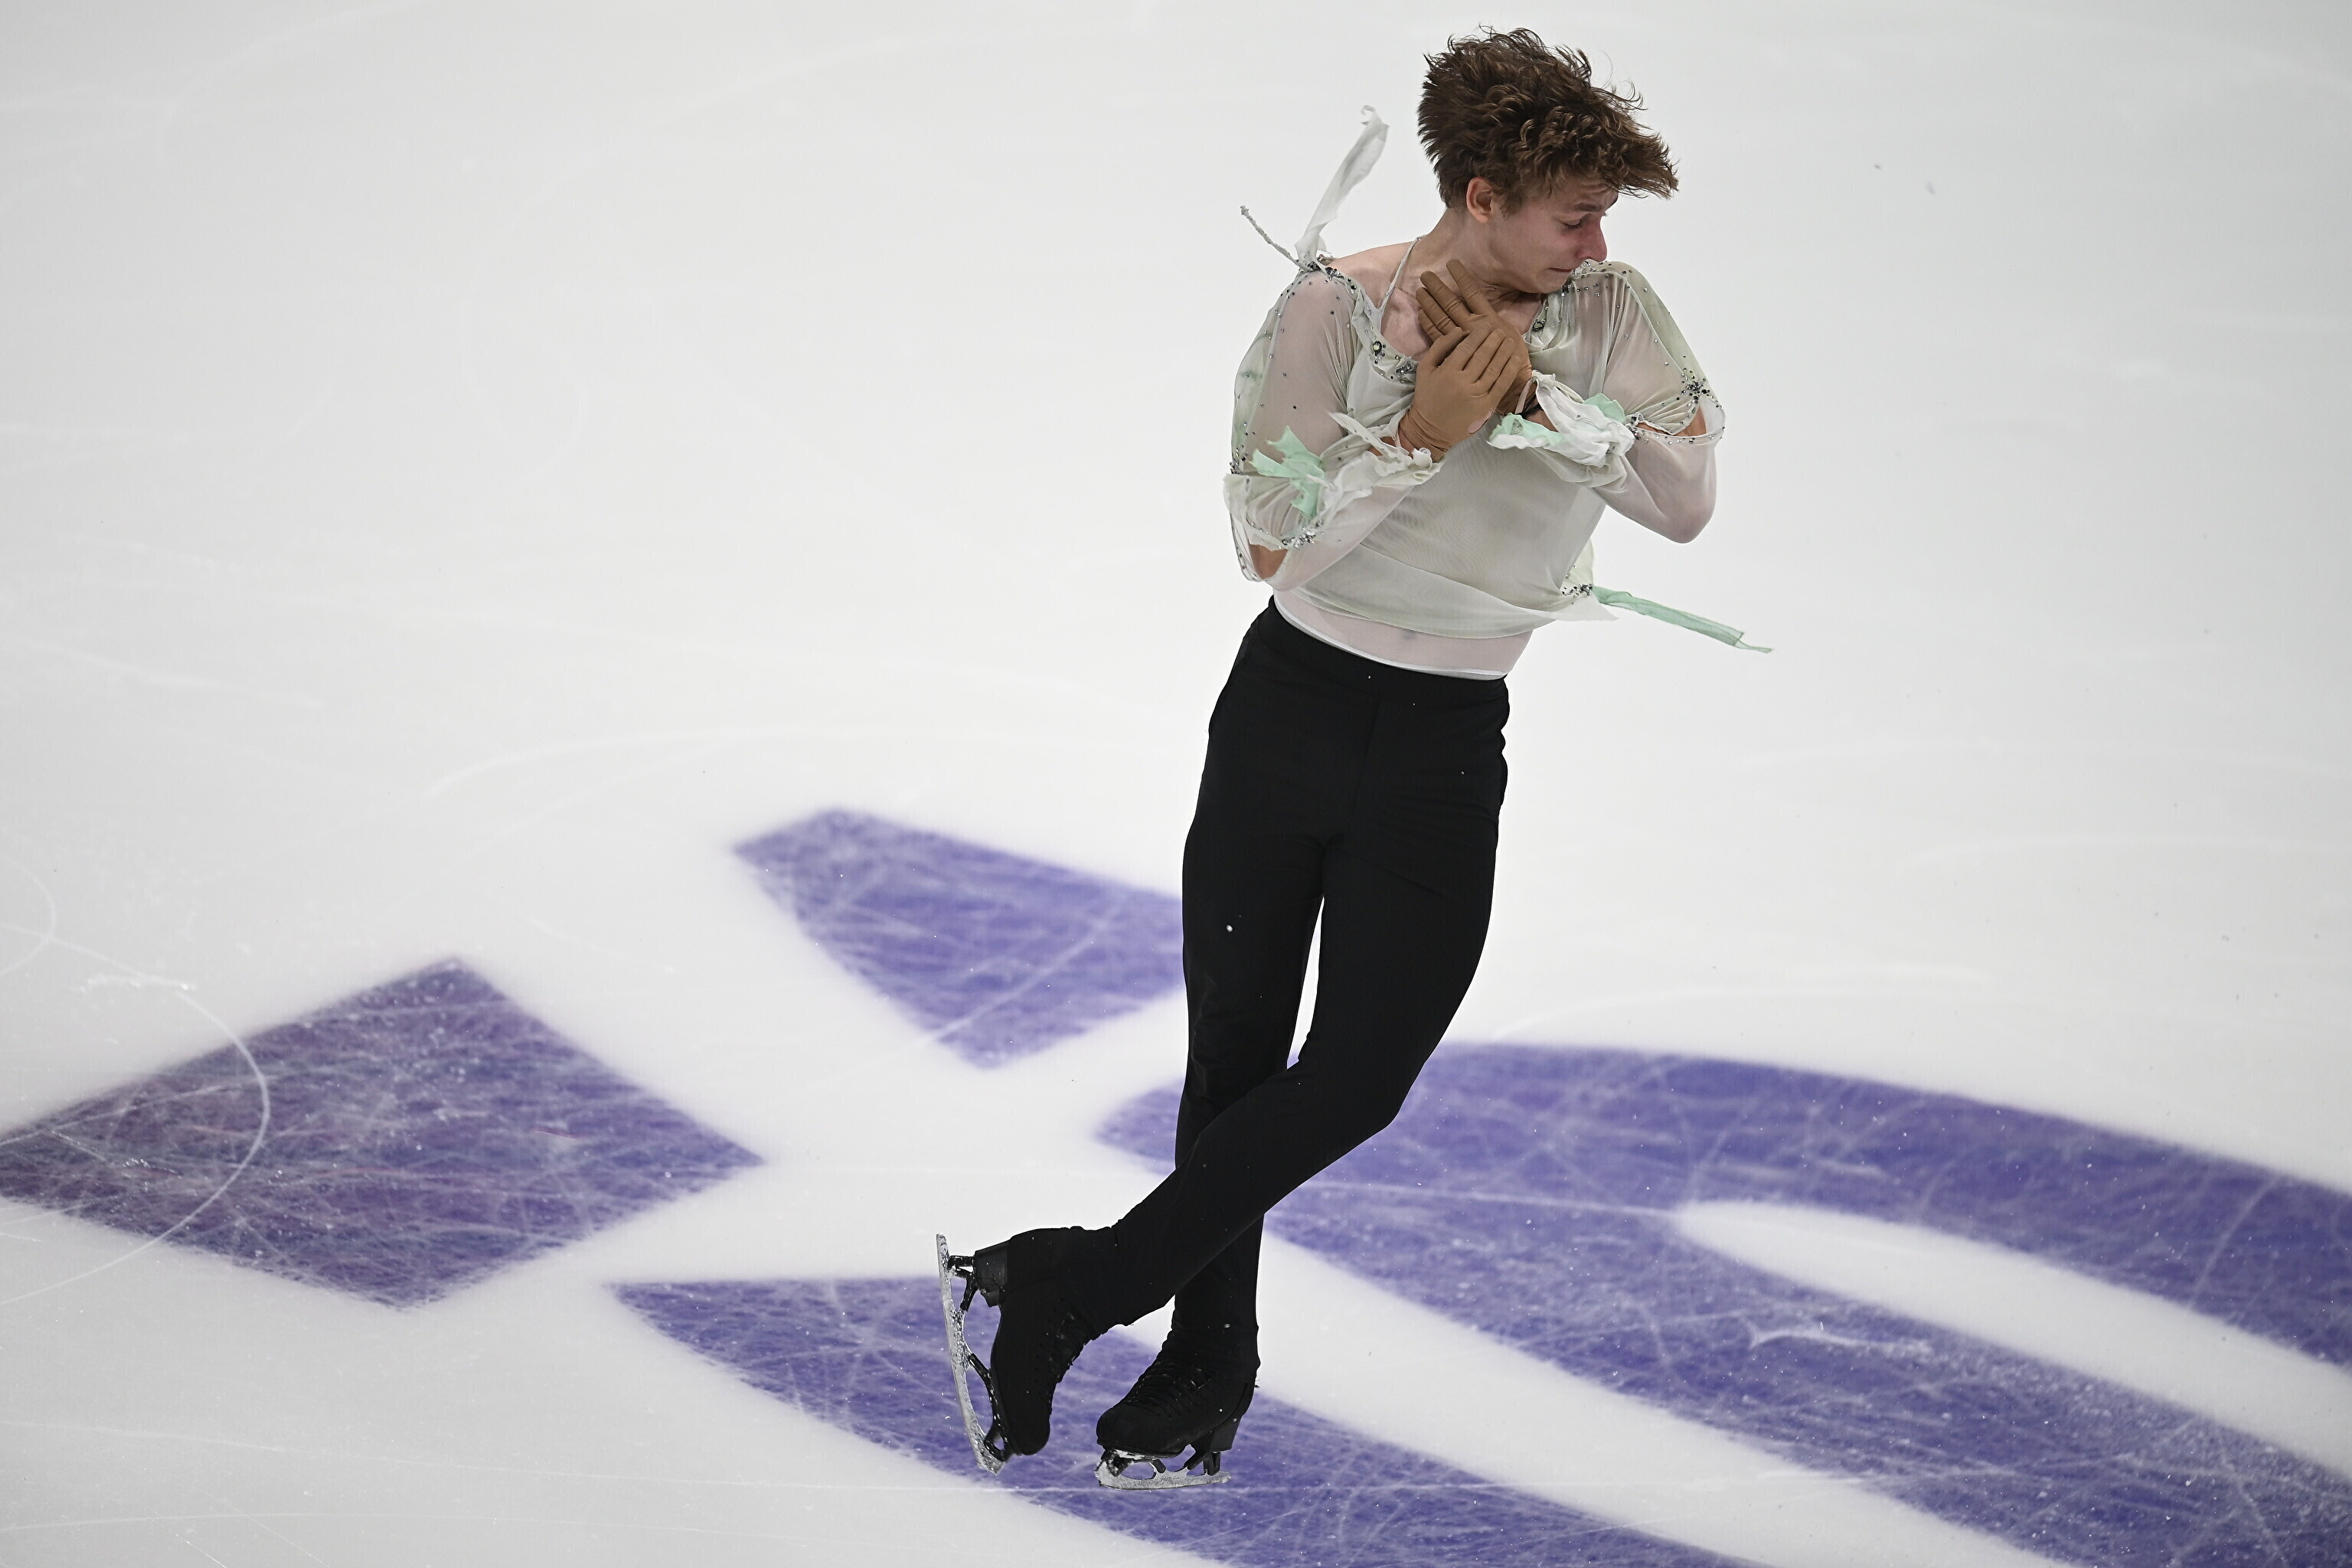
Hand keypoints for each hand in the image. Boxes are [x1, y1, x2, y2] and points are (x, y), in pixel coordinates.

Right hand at [1398, 321, 1521, 455]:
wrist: (1430, 429)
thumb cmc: (1426, 397)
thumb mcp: (1425, 368)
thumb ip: (1440, 346)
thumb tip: (1460, 330)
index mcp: (1447, 371)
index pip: (1468, 347)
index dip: (1480, 334)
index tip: (1487, 326)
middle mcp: (1463, 382)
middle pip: (1483, 355)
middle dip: (1494, 340)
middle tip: (1500, 331)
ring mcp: (1476, 394)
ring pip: (1494, 368)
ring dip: (1504, 352)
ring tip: (1510, 340)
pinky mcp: (1486, 405)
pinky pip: (1501, 385)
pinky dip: (1510, 371)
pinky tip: (1515, 359)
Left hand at [1416, 261, 1532, 413]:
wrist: (1508, 386)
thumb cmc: (1512, 361)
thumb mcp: (1509, 338)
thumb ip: (1495, 325)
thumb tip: (1486, 309)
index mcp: (1489, 320)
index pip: (1473, 293)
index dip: (1462, 279)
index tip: (1452, 264)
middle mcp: (1474, 327)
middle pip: (1452, 304)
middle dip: (1439, 288)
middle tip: (1426, 275)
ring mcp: (1462, 339)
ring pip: (1442, 317)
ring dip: (1430, 303)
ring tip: (1420, 290)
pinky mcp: (1454, 352)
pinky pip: (1438, 336)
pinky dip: (1428, 324)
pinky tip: (1420, 313)